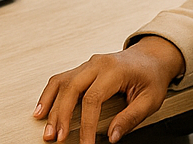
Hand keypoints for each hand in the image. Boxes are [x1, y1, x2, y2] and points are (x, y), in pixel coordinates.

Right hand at [34, 37, 184, 142]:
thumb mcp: (150, 100)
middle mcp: (97, 64)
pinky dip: (49, 94)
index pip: (93, 98)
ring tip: (47, 128)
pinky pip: (61, 79)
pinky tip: (42, 109)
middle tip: (57, 137)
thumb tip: (112, 137)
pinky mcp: (82, 69)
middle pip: (71, 89)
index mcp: (114, 70)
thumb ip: (131, 118)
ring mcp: (87, 64)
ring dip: (51, 106)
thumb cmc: (151, 76)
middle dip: (61, 115)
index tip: (85, 143)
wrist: (151, 56)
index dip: (87, 124)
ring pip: (62, 83)